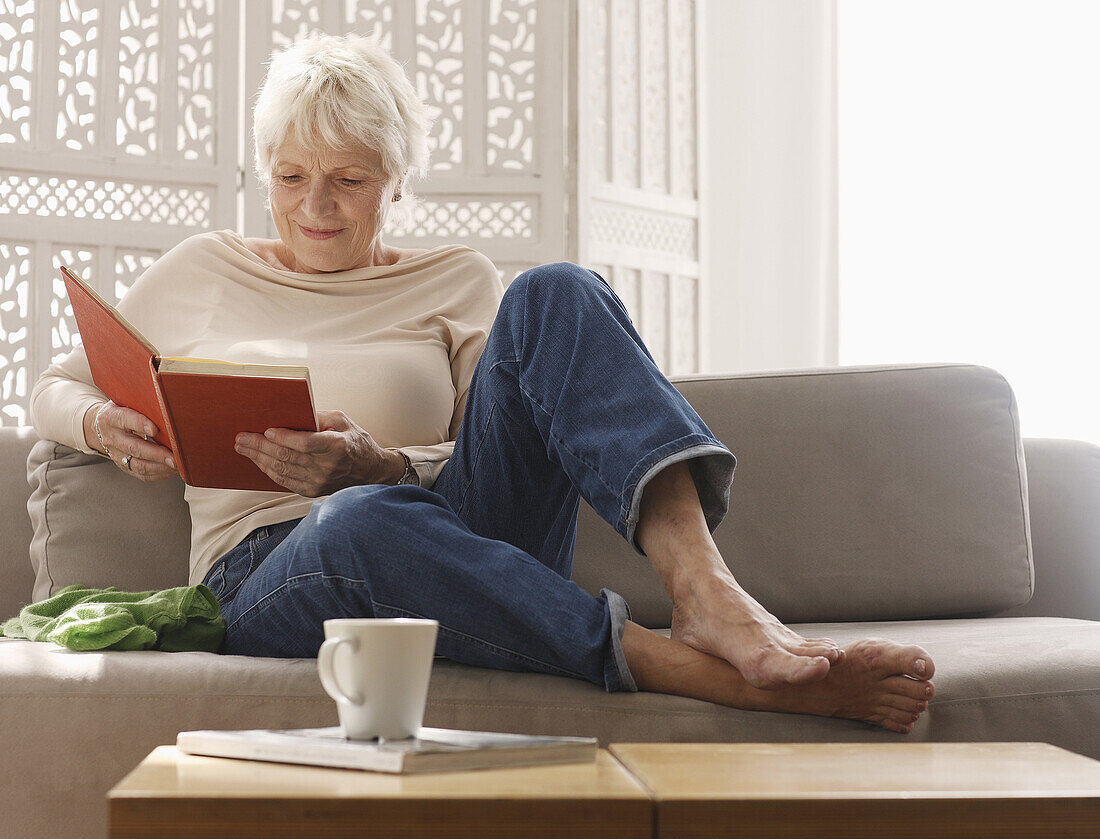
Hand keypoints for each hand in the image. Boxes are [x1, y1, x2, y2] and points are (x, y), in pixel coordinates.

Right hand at [83, 402, 177, 481]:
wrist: (104, 426)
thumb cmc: (125, 409)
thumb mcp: (127, 401)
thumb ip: (143, 403)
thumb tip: (168, 404)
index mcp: (110, 417)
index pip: (124, 419)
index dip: (140, 424)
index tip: (155, 429)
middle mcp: (111, 438)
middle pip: (134, 447)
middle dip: (156, 454)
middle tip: (175, 457)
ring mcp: (116, 454)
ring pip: (138, 465)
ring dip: (160, 467)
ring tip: (178, 466)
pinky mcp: (124, 466)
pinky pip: (142, 475)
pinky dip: (160, 473)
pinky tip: (173, 470)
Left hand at [234, 410, 404, 496]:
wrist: (370, 471)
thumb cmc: (355, 441)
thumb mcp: (342, 420)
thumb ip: (317, 417)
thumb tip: (289, 413)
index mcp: (337, 446)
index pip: (306, 444)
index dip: (285, 438)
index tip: (268, 430)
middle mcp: (327, 466)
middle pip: (287, 457)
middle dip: (261, 446)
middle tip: (242, 438)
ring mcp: (319, 481)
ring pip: (282, 470)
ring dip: (259, 458)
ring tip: (243, 448)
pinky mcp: (312, 491)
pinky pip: (284, 481)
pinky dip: (268, 470)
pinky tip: (258, 460)